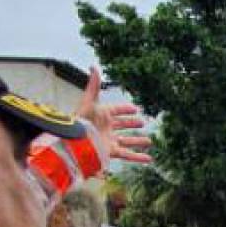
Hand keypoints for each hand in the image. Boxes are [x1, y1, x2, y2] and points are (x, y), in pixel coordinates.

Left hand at [27, 67, 153, 201]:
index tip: (135, 109)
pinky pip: (127, 155)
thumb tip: (94, 67)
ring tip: (149, 141)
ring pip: (127, 141)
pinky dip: (138, 158)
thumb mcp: (89, 101)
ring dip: (137, 141)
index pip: (116, 110)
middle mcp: (106, 128)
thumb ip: (94, 85)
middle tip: (142, 123)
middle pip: (122, 126)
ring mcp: (109, 140)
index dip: (124, 110)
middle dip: (131, 124)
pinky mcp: (111, 152)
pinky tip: (149, 159)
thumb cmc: (81, 120)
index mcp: (102, 115)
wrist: (76, 142)